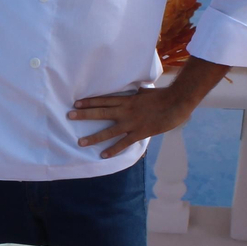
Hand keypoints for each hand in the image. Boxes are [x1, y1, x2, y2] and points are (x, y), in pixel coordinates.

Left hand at [68, 57, 230, 156]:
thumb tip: (136, 91)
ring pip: (108, 131)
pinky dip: (114, 149)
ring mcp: (132, 123)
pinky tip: (103, 155)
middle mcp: (126, 111)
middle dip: (84, 115)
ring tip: (80, 142)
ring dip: (94, 137)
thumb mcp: (147, 92)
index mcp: (127, 100)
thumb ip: (138, 94)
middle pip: (101, 113)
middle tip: (69, 116)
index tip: (77, 103)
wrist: (177, 102)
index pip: (104, 100)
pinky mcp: (140, 133)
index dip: (89, 102)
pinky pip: (124, 142)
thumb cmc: (164, 96)